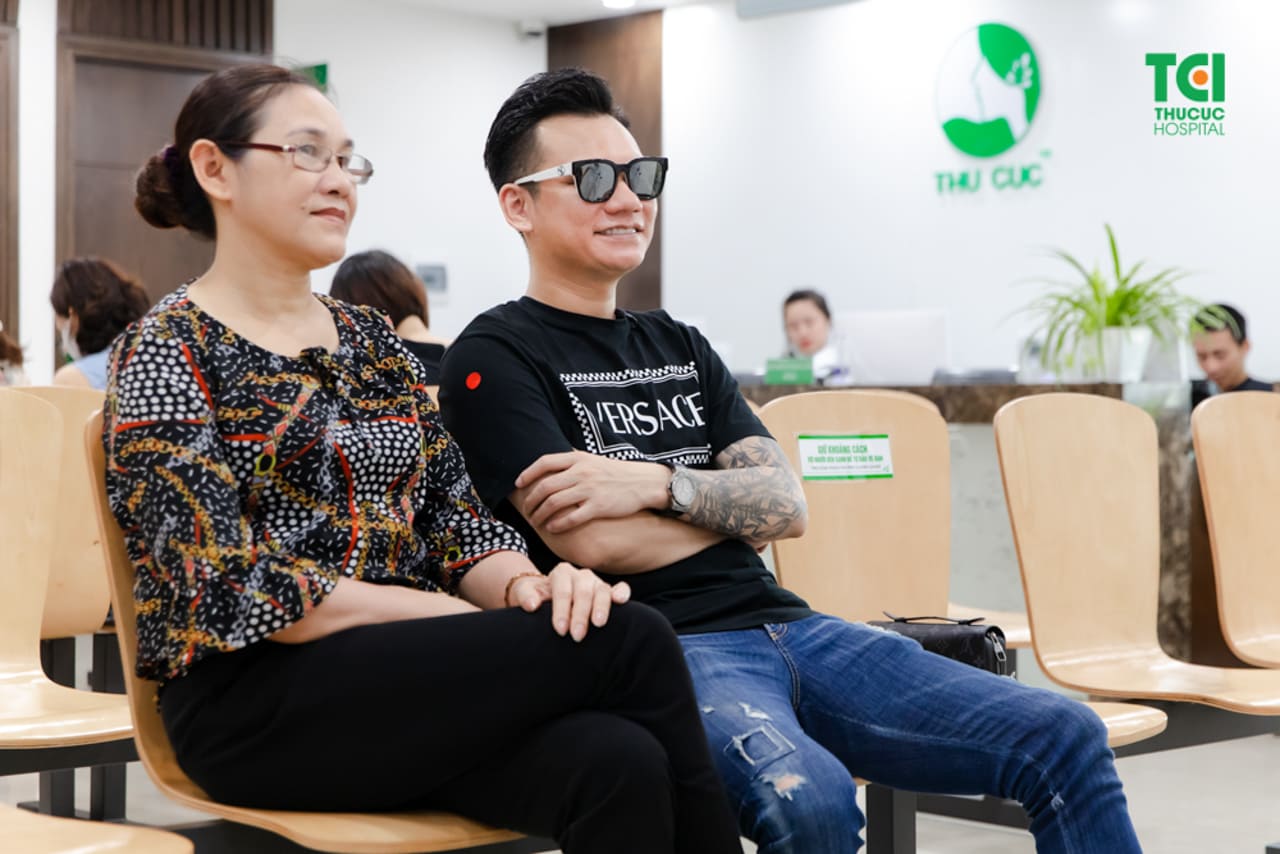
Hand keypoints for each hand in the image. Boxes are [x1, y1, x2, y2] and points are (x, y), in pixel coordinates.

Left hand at [507, 562, 630, 640]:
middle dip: (580, 614)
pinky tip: (621, 601)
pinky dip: (622, 593)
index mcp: (561, 573)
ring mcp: (596, 583)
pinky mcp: (608, 592)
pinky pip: (620, 588)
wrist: (545, 597)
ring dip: (601, 607)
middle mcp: (580, 575)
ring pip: (602, 590)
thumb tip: (532, 605)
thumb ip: (525, 596)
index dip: (562, 610)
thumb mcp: (524, 594)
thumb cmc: (535, 597)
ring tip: (598, 624)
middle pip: (583, 592)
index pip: (563, 590)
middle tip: (577, 636)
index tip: (560, 630)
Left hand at [516, 451, 668, 532]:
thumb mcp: (593, 460)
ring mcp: (590, 489)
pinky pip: (571, 518)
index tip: (518, 484)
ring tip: (536, 521)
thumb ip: (572, 461)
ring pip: (554, 503)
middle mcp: (582, 472)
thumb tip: (549, 465)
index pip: (544, 462)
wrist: (643, 482)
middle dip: (531, 501)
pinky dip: (557, 524)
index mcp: (578, 459)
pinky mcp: (599, 506)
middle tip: (526, 510)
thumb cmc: (615, 473)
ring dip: (540, 514)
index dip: (528, 473)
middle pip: (545, 486)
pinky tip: (552, 528)